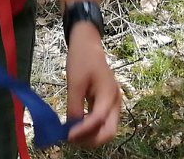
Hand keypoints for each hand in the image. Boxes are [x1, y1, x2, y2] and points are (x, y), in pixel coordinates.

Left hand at [64, 25, 122, 146]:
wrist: (88, 43)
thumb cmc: (81, 59)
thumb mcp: (75, 82)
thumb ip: (75, 107)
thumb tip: (72, 129)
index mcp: (108, 93)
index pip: (98, 120)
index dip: (83, 131)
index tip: (67, 135)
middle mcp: (115, 101)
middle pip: (110, 131)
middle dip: (92, 140)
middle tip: (72, 140)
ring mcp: (113, 103)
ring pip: (107, 129)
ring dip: (92, 137)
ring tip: (73, 135)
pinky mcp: (107, 103)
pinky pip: (103, 122)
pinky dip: (92, 129)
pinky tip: (78, 128)